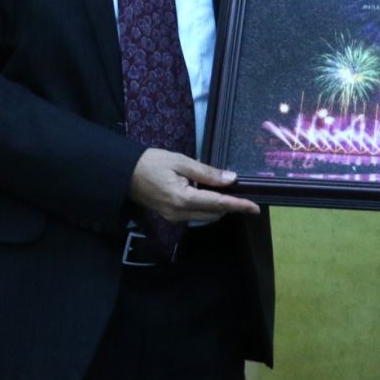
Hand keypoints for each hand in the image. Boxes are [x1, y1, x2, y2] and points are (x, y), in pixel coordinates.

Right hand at [129, 149, 259, 223]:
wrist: (124, 173)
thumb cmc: (151, 163)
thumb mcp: (181, 162)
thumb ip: (207, 172)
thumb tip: (231, 178)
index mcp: (183, 199)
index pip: (218, 204)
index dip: (239, 205)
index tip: (255, 207)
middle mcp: (180, 214)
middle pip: (214, 213)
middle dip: (230, 205)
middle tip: (242, 192)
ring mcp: (174, 218)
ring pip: (206, 216)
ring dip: (218, 206)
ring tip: (225, 190)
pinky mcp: (170, 216)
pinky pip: (195, 214)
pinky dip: (206, 206)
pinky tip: (207, 192)